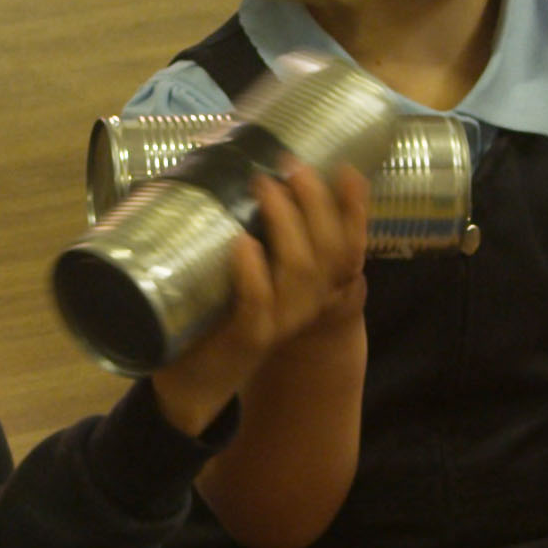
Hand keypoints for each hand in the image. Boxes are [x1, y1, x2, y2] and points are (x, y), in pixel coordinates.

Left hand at [151, 159, 369, 434]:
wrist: (192, 382)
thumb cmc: (217, 315)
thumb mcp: (242, 271)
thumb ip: (249, 232)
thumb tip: (235, 171)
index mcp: (310, 287)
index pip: (347, 244)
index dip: (355, 210)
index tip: (350, 170)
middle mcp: (305, 304)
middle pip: (328, 250)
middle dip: (316, 202)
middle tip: (291, 165)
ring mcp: (279, 322)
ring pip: (299, 270)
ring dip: (284, 223)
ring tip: (265, 188)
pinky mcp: (248, 339)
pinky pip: (258, 303)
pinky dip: (253, 271)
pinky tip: (243, 243)